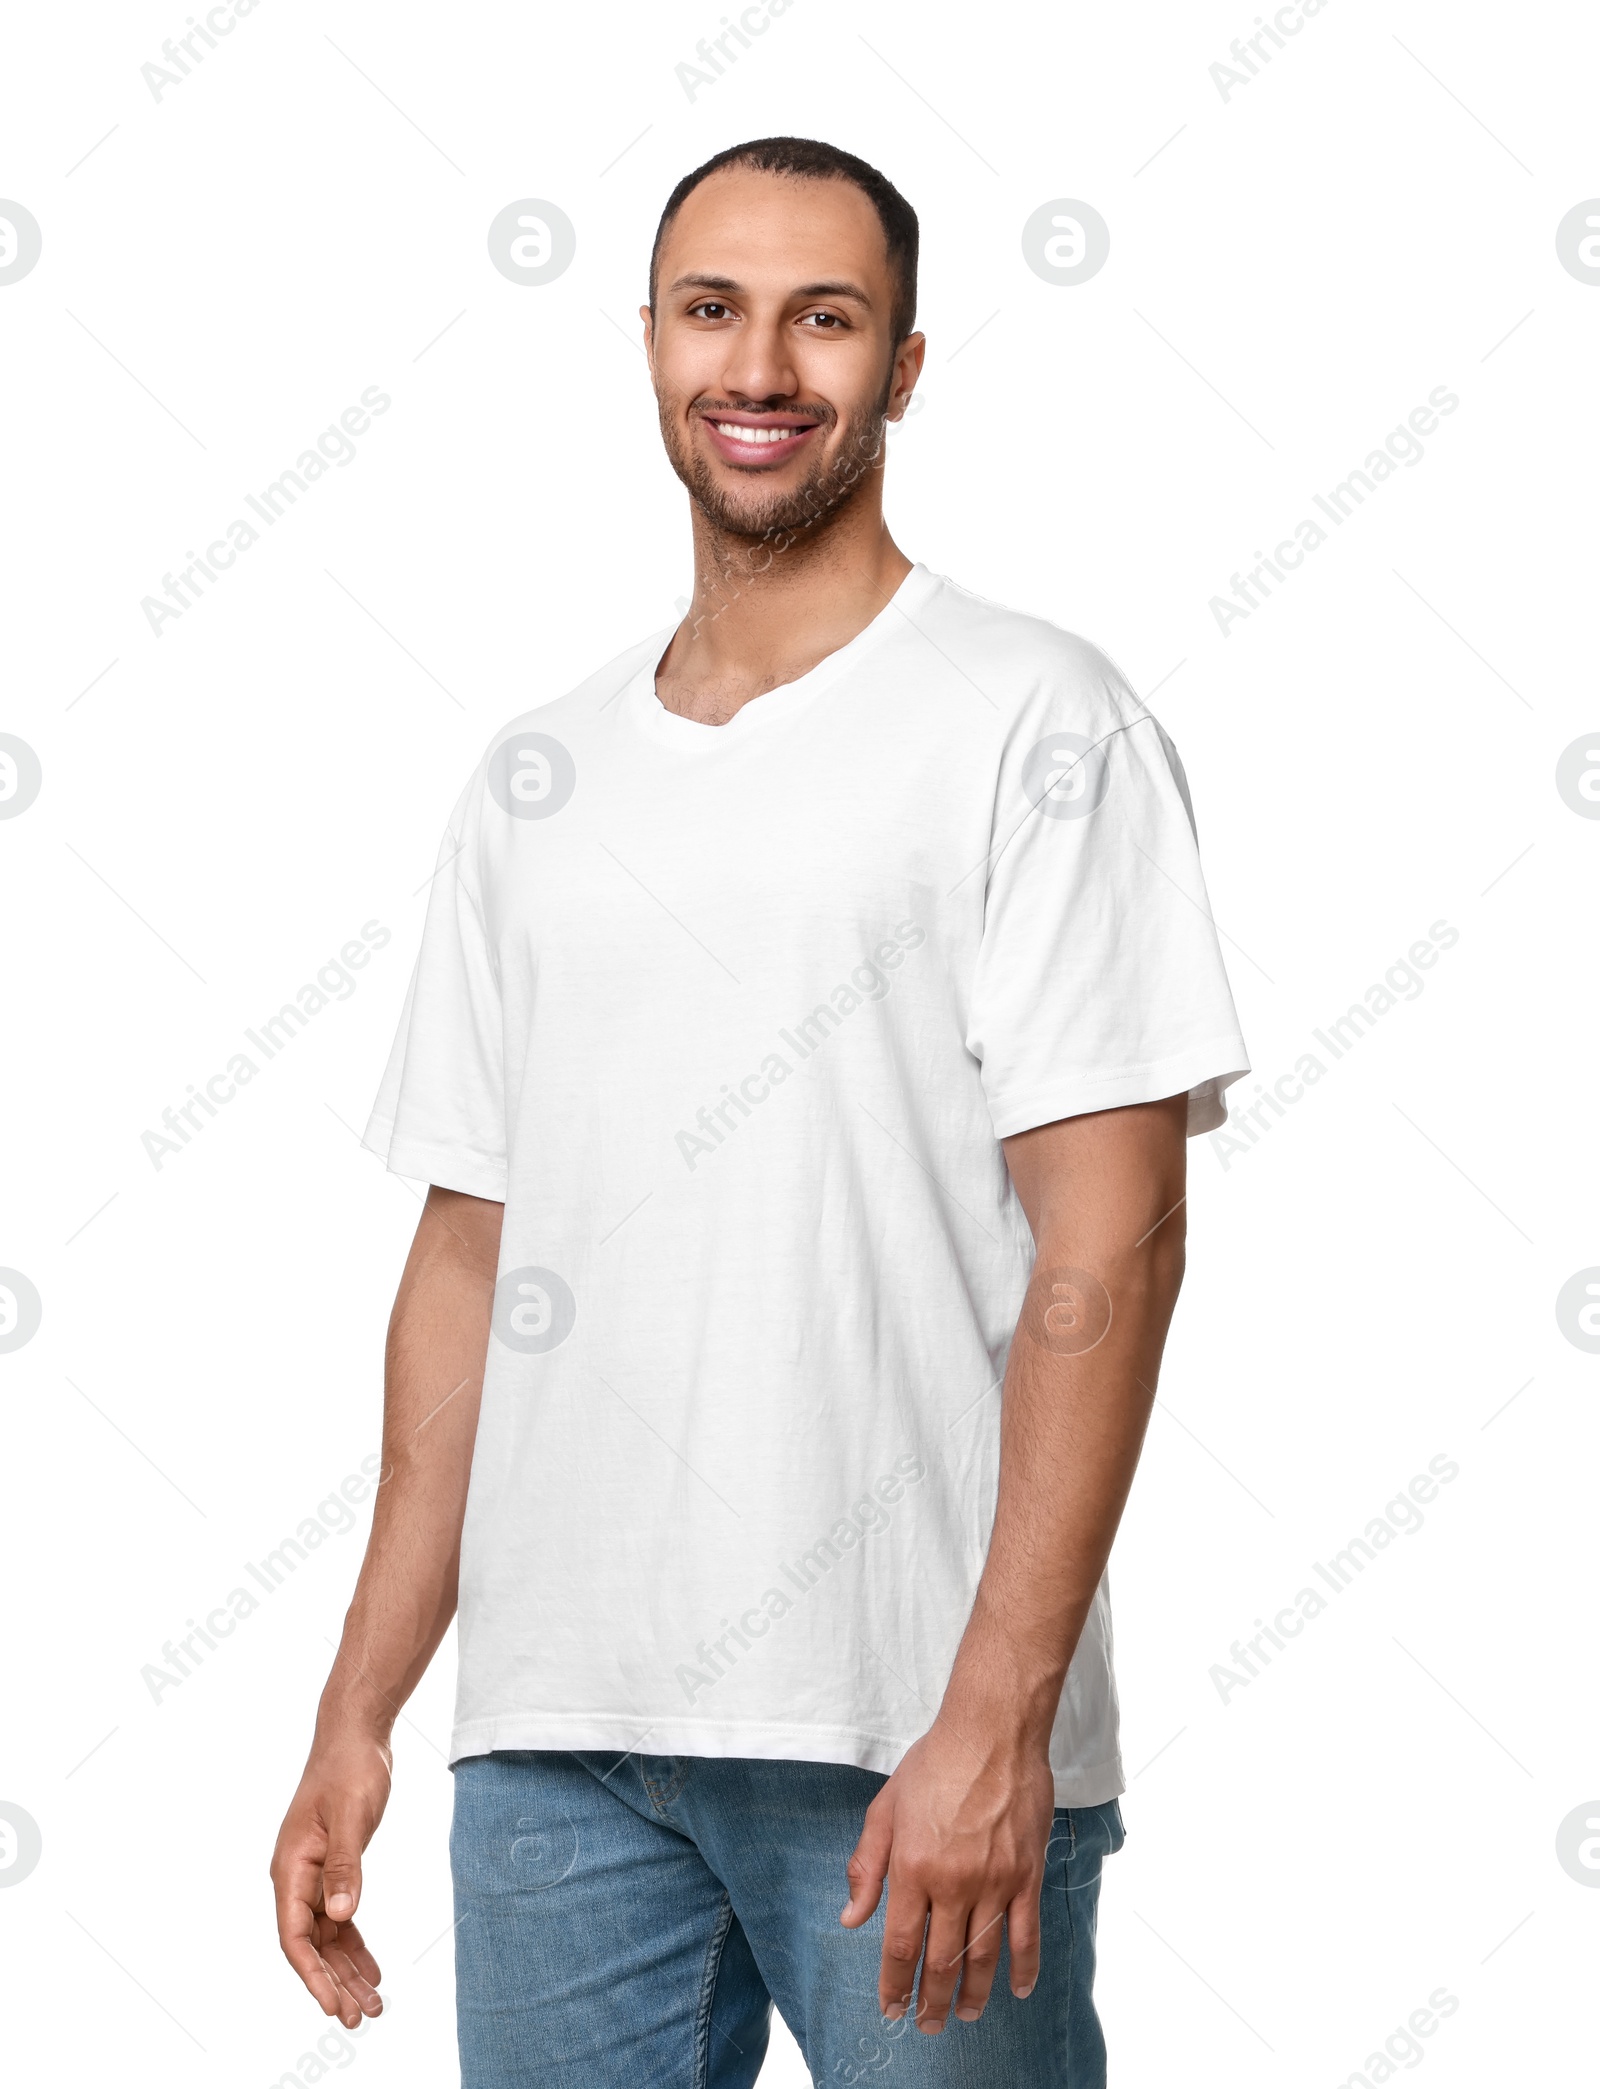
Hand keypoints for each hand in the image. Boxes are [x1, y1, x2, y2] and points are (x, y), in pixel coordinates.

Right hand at [270, 1728, 392, 2028]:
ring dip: (346, 1971)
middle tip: (360, 2019)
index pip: (294, 1937)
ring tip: (372, 2005)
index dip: (312, 1976)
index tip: (332, 2006)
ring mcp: (313, 1875)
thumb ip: (344, 1866)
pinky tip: (372, 1971)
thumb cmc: (349, 1768)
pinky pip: (340, 1919)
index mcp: (290, 1868)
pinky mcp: (334, 1869)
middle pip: (311, 1946)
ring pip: (327, 1937)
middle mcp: (296, 1878)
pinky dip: (354, 1946)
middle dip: (333, 1984)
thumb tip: (340, 1916)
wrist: (355, 1735)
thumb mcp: (350, 1815)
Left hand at [839, 1715, 1055, 2031]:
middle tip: (927, 2026)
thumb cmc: (935, 1764)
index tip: (891, 2009)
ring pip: (983, 1956)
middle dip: (932, 2001)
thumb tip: (852, 1917)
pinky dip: (1022, 1968)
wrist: (992, 1733)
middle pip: (941, 1960)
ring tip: (965, 2015)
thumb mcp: (885, 1809)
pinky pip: (1026, 1934)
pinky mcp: (1027, 1875)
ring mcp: (994, 1882)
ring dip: (973, 1994)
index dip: (895, 1984)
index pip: (900, 1945)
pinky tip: (1016, 1989)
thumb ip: (867, 1866)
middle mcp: (952, 1883)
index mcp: (912, 1868)